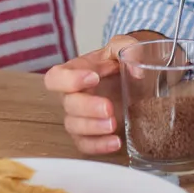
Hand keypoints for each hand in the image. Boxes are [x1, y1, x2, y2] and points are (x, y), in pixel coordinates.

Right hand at [44, 35, 138, 154]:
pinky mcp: (90, 135)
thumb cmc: (121, 62)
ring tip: (113, 124)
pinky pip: (85, 145)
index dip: (69, 80)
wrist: (134, 80)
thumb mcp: (123, 46)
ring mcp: (79, 117)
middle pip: (68, 105)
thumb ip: (127, 48)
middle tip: (108, 108)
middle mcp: (72, 95)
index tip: (93, 78)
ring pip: (73, 127)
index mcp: (74, 72)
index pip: (56, 77)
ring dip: (92, 127)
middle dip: (87, 107)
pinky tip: (116, 142)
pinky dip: (98, 146)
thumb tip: (137, 71)